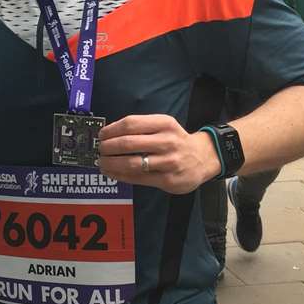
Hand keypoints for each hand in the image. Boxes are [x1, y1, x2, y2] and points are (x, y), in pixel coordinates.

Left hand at [98, 115, 222, 192]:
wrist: (203, 158)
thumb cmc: (176, 140)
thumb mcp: (164, 125)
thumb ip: (141, 127)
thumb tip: (110, 134)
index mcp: (164, 124)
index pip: (130, 124)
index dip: (111, 130)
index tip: (101, 135)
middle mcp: (167, 141)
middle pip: (128, 143)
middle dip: (108, 147)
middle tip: (100, 150)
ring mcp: (168, 162)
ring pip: (131, 163)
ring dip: (111, 164)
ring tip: (102, 163)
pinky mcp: (167, 180)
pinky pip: (137, 178)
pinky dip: (120, 176)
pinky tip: (112, 173)